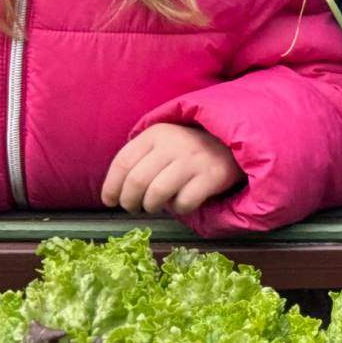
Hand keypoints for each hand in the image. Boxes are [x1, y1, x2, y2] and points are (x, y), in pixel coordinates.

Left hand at [102, 124, 242, 215]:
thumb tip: (114, 191)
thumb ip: (140, 158)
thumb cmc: (188, 150)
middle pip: (137, 180)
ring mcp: (194, 159)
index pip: (123, 162)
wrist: (231, 145)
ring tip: (153, 206)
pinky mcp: (212, 176)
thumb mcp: (162, 142)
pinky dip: (178, 209)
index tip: (110, 201)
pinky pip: (184, 202)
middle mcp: (174, 144)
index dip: (111, 187)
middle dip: (129, 201)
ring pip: (157, 193)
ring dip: (150, 206)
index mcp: (156, 133)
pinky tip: (181, 203)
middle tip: (132, 208)